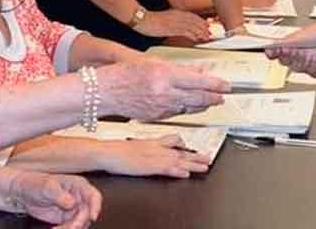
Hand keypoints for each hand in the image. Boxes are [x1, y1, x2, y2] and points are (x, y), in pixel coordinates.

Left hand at [9, 171, 100, 228]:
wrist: (24, 194)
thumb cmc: (36, 184)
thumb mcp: (47, 187)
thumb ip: (60, 194)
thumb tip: (72, 203)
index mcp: (79, 185)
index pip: (93, 196)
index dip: (95, 206)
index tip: (92, 217)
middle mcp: (79, 197)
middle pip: (87, 212)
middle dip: (79, 222)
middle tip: (69, 227)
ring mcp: (73, 208)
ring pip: (80, 222)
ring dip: (72, 228)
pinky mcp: (66, 218)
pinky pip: (71, 226)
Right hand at [96, 136, 210, 177]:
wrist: (107, 151)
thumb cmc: (116, 150)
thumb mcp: (134, 145)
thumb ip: (145, 147)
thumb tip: (149, 151)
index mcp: (153, 142)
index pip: (174, 142)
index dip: (186, 146)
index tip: (195, 149)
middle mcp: (157, 148)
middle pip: (180, 151)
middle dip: (195, 155)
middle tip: (208, 158)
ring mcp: (154, 156)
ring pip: (178, 159)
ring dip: (193, 163)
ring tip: (205, 166)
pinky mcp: (149, 166)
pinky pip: (167, 168)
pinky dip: (177, 171)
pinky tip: (185, 174)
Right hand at [98, 62, 230, 120]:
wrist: (104, 92)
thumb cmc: (125, 73)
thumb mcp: (154, 62)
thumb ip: (179, 68)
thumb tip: (200, 71)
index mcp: (165, 75)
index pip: (199, 81)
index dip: (216, 84)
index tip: (226, 85)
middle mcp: (165, 93)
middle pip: (198, 98)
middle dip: (214, 97)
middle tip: (222, 96)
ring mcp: (160, 107)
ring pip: (190, 107)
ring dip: (203, 104)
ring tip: (211, 100)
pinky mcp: (156, 117)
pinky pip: (177, 113)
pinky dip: (187, 108)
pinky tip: (192, 105)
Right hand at [134, 9, 210, 40]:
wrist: (143, 19)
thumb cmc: (151, 20)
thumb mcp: (165, 18)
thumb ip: (174, 21)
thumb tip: (179, 27)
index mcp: (177, 12)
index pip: (193, 16)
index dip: (201, 21)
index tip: (207, 26)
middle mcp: (179, 16)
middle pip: (195, 21)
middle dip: (203, 27)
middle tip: (210, 33)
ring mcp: (176, 22)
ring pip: (193, 26)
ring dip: (201, 32)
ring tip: (206, 37)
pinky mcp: (173, 28)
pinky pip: (186, 32)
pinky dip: (193, 35)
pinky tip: (197, 39)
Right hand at [264, 22, 315, 77]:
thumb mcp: (303, 34)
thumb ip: (286, 41)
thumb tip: (270, 46)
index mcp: (294, 45)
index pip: (278, 52)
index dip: (273, 53)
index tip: (270, 51)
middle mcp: (300, 55)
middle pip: (285, 61)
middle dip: (285, 55)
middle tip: (287, 49)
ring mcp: (308, 64)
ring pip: (296, 68)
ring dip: (299, 59)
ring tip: (303, 52)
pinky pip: (310, 72)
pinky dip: (311, 64)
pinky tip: (315, 58)